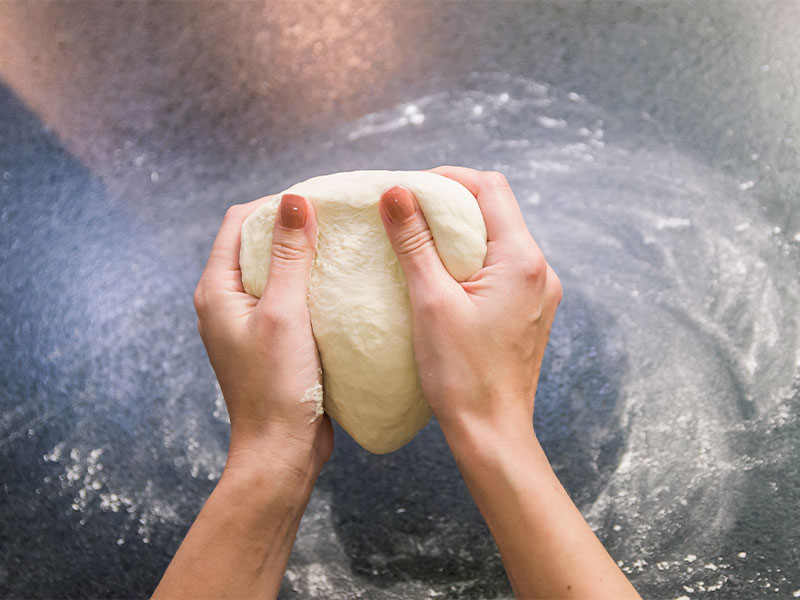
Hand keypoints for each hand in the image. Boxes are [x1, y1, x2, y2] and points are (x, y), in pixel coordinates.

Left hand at [193, 193, 332, 474]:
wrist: (281, 450)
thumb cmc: (278, 385)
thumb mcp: (285, 313)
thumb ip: (289, 255)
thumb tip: (294, 199)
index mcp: (217, 290)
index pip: (239, 221)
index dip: (275, 204)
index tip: (318, 200)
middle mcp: (226, 301)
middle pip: (256, 242)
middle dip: (293, 227)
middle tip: (336, 220)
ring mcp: (247, 321)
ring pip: (275, 270)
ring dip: (304, 256)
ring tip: (341, 247)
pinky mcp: (270, 339)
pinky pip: (288, 297)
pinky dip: (310, 284)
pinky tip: (339, 284)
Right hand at [379, 167, 561, 444]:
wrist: (491, 433)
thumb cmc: (461, 375)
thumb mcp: (430, 302)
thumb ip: (414, 242)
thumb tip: (396, 193)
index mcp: (522, 260)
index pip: (489, 188)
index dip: (448, 178)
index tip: (409, 187)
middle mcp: (539, 270)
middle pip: (495, 211)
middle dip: (450, 204)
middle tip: (407, 213)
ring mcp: (537, 292)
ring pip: (497, 240)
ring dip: (459, 233)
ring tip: (418, 243)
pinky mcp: (528, 312)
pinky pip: (500, 269)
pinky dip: (470, 260)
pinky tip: (440, 276)